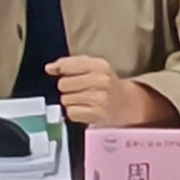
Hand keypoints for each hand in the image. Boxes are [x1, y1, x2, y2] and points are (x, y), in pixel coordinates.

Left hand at [50, 56, 172, 128]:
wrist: (129, 104)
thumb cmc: (108, 84)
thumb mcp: (95, 67)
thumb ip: (71, 64)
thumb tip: (49, 68)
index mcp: (99, 65)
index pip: (67, 65)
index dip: (60, 70)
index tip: (61, 73)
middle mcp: (100, 80)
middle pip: (63, 84)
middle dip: (68, 88)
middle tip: (80, 90)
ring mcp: (98, 98)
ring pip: (65, 99)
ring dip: (71, 102)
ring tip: (84, 100)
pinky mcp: (96, 114)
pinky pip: (71, 112)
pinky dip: (75, 112)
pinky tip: (85, 110)